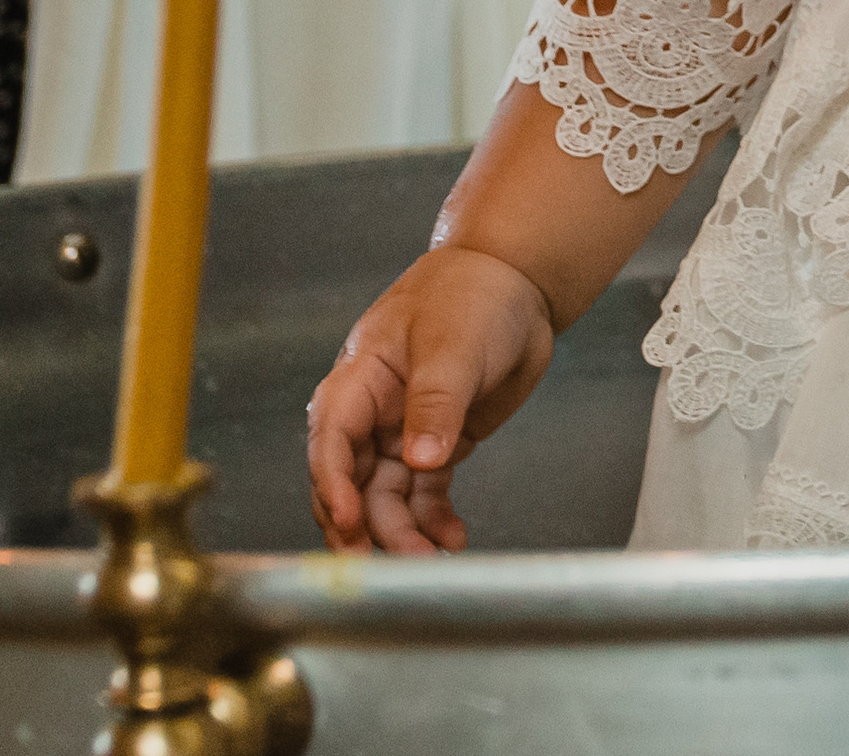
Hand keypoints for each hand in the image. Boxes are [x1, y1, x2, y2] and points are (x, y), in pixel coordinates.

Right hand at [305, 246, 555, 553]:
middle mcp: (373, 412)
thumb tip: (421, 458)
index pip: (332, 440)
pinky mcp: (438, 443)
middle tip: (384, 566)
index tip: (348, 520)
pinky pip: (425, 494)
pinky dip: (433, 520)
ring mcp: (403, 431)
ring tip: (428, 562)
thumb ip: (436, 401)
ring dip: (402, 533)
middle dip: (362, 526)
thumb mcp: (452, 342)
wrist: (516, 281)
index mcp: (360, 379)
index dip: (333, 484)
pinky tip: (449, 539)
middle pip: (352, 482)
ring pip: (387, 497)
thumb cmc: (471, 292)